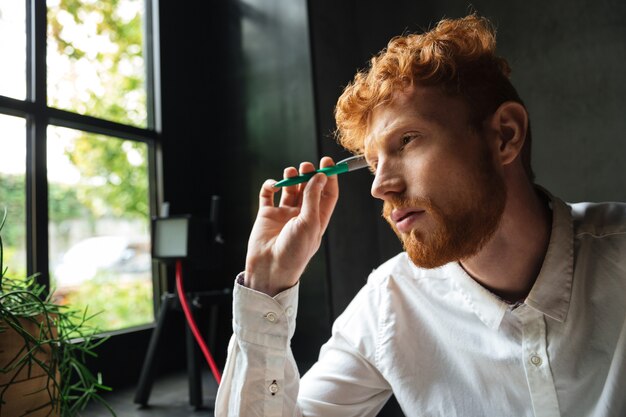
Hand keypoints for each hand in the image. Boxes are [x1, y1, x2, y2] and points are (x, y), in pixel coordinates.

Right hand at [244, 157, 338, 295]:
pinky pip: (268, 195)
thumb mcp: (309, 223)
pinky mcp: (267, 215)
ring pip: (289, 189)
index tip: (327, 162)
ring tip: (291, 172)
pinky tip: (274, 184)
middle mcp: (302, 215)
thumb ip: (313, 198)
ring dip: (291, 177)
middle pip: (309, 188)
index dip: (329, 178)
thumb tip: (320, 176)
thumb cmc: (294, 251)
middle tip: (306, 166)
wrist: (269, 269)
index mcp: (318, 219)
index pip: (327, 194)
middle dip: (308, 174)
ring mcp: (284, 214)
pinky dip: (270, 185)